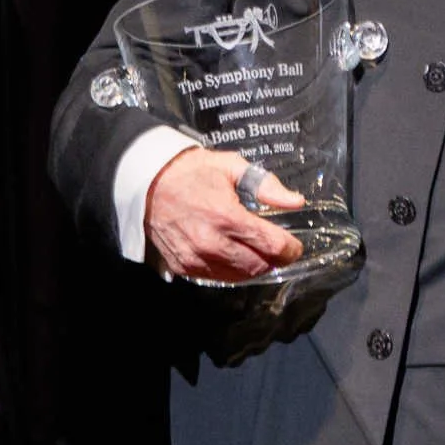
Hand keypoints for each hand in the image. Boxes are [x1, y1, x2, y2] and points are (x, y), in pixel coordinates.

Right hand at [145, 148, 305, 282]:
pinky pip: (217, 277)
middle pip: (258, 265)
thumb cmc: (192, 172)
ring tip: (260, 254)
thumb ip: (266, 185)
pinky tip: (235, 257)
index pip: (271, 245)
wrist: (148, 183)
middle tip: (279, 251)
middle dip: (275, 260)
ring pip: (239, 276)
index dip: (290, 248)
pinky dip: (232, 271)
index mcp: (226, 216)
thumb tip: (295, 202)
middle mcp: (211, 242)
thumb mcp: (232, 167)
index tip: (294, 246)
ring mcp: (195, 257)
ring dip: (255, 268)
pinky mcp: (183, 266)